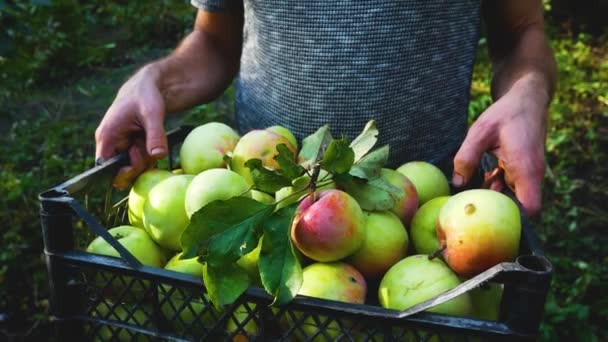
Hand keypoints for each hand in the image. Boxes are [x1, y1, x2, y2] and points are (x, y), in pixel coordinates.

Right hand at [95, 65, 167, 188]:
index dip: (122, 172)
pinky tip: (153, 143)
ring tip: (151, 140)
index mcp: (107, 136)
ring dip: (146, 160)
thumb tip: (158, 156)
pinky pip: (140, 161)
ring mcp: (121, 146)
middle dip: (138, 165)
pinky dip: (150, 157)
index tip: (138, 162)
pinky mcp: (130, 146)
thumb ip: (155, 135)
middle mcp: (110, 144)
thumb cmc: (146, 96)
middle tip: (148, 147)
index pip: (104, 168)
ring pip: (132, 168)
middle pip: (121, 171)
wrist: (149, 87)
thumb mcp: (153, 114)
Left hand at [452, 79, 547, 215]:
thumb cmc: (506, 113)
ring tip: (479, 181)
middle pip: (518, 207)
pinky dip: (498, 184)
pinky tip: (486, 174)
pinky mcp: (524, 170)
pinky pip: (511, 186)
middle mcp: (532, 174)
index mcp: (525, 168)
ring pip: (513, 196)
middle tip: (472, 197)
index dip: (512, 216)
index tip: (487, 212)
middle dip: (495, 206)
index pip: (530, 208)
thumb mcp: (480, 132)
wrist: (527, 98)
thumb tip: (456, 183)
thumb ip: (466, 157)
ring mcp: (529, 173)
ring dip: (494, 193)